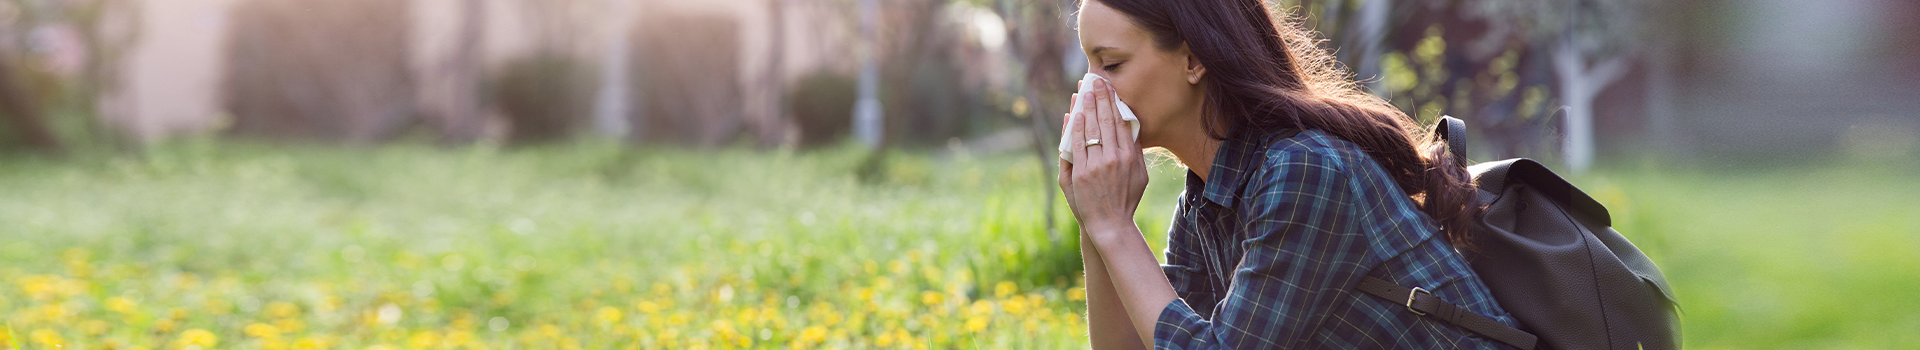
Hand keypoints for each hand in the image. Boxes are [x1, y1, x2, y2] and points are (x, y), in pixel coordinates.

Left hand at [1058, 78, 1149, 237]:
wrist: (1111, 224)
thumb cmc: (1126, 199)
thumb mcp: (1140, 176)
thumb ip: (1136, 152)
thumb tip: (1132, 129)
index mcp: (1130, 157)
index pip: (1120, 122)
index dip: (1113, 102)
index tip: (1109, 87)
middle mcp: (1114, 158)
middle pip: (1105, 121)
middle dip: (1099, 98)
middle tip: (1094, 80)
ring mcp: (1097, 166)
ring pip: (1090, 130)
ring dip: (1086, 108)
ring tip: (1083, 91)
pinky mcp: (1082, 173)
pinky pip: (1077, 146)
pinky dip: (1075, 129)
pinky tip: (1074, 115)